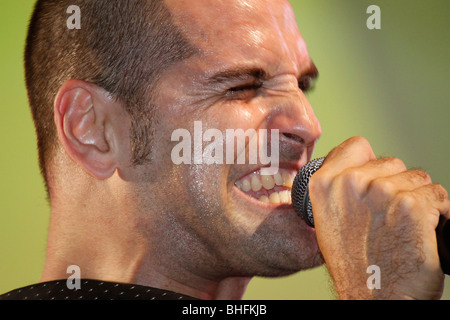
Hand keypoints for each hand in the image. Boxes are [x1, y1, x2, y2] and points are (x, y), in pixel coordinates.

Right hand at [309, 137, 448, 298]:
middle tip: (387, 216)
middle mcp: (351, 183)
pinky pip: (437, 195)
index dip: (369, 162)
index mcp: (324, 184)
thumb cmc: (355, 265)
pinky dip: (438, 212)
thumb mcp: (329, 220)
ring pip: (417, 177)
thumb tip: (361, 170)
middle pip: (391, 162)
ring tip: (402, 226)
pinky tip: (420, 231)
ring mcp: (381, 192)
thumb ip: (339, 189)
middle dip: (395, 184)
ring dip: (417, 199)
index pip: (356, 145)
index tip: (374, 178)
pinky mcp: (411, 206)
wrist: (375, 297)